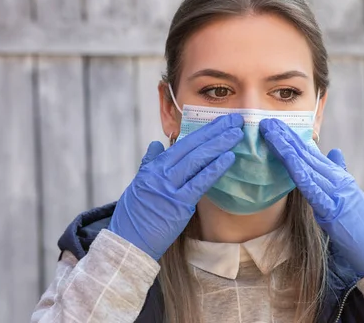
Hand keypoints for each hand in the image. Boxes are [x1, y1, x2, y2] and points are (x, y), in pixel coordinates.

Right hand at [108, 114, 243, 259]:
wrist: (126, 243)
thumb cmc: (133, 217)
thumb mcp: (138, 185)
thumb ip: (149, 164)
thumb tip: (156, 145)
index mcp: (154, 168)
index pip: (184, 143)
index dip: (204, 131)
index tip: (221, 121)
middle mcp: (161, 173)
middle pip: (193, 147)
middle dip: (216, 131)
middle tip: (236, 119)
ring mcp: (169, 188)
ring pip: (198, 160)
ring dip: (220, 145)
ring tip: (237, 133)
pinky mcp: (178, 205)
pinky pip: (200, 183)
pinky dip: (215, 169)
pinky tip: (229, 158)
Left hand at [259, 118, 363, 275]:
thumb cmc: (361, 226)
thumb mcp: (348, 196)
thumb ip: (338, 173)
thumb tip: (334, 151)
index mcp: (338, 177)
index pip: (312, 153)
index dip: (293, 138)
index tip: (277, 126)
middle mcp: (337, 180)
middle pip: (306, 155)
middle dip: (286, 138)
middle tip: (267, 122)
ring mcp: (336, 193)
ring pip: (307, 167)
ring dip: (287, 149)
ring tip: (271, 135)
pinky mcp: (333, 210)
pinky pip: (313, 190)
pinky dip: (301, 175)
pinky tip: (289, 163)